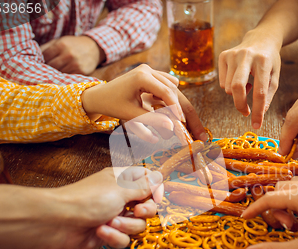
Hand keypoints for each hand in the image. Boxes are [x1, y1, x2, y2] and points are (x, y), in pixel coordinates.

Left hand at [40, 35, 105, 74]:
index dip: (42, 61)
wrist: (94, 48)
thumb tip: (35, 56)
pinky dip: (65, 76)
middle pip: (51, 66)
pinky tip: (64, 75)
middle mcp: (68, 54)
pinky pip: (68, 76)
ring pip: (59, 73)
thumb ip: (48, 47)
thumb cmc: (74, 44)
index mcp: (61, 45)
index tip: (42, 63)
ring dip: (56, 73)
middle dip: (48, 68)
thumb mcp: (61, 41)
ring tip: (55, 73)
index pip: (45, 56)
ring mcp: (75, 64)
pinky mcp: (81, 71)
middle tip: (47, 69)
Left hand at [46, 167, 163, 248]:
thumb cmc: (88, 199)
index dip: (156, 190)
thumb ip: (144, 186)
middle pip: (148, 206)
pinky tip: (101, 232)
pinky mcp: (108, 234)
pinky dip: (114, 236)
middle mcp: (121, 197)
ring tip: (110, 222)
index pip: (149, 182)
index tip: (156, 198)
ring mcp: (115, 216)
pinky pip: (124, 238)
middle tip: (136, 211)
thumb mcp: (121, 189)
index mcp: (123, 180)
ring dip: (126, 225)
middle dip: (144, 211)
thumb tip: (159, 177)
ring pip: (138, 225)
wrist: (59, 222)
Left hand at [82, 65, 206, 141]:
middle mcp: (148, 70)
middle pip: (174, 90)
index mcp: (142, 76)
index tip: (183, 124)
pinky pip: (168, 86)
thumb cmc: (113, 105)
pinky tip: (179, 114)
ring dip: (181, 106)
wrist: (100, 95)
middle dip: (185, 110)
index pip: (167, 93)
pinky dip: (174, 99)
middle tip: (197, 129)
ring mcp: (151, 70)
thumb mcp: (131, 115)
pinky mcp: (152, 75)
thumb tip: (172, 129)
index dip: (177, 109)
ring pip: (173, 89)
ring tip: (189, 124)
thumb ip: (152, 121)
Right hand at [219, 30, 280, 128]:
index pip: (260, 92)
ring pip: (228, 88)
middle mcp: (246, 56)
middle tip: (246, 112)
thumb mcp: (274, 76)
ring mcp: (232, 54)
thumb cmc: (270, 60)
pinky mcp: (223, 55)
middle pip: (237, 88)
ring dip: (238, 94)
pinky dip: (230, 87)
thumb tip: (260, 113)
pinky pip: (222, 82)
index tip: (257, 124)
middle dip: (240, 105)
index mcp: (263, 61)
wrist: (261, 38)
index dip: (258, 111)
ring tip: (248, 86)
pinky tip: (240, 78)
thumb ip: (268, 95)